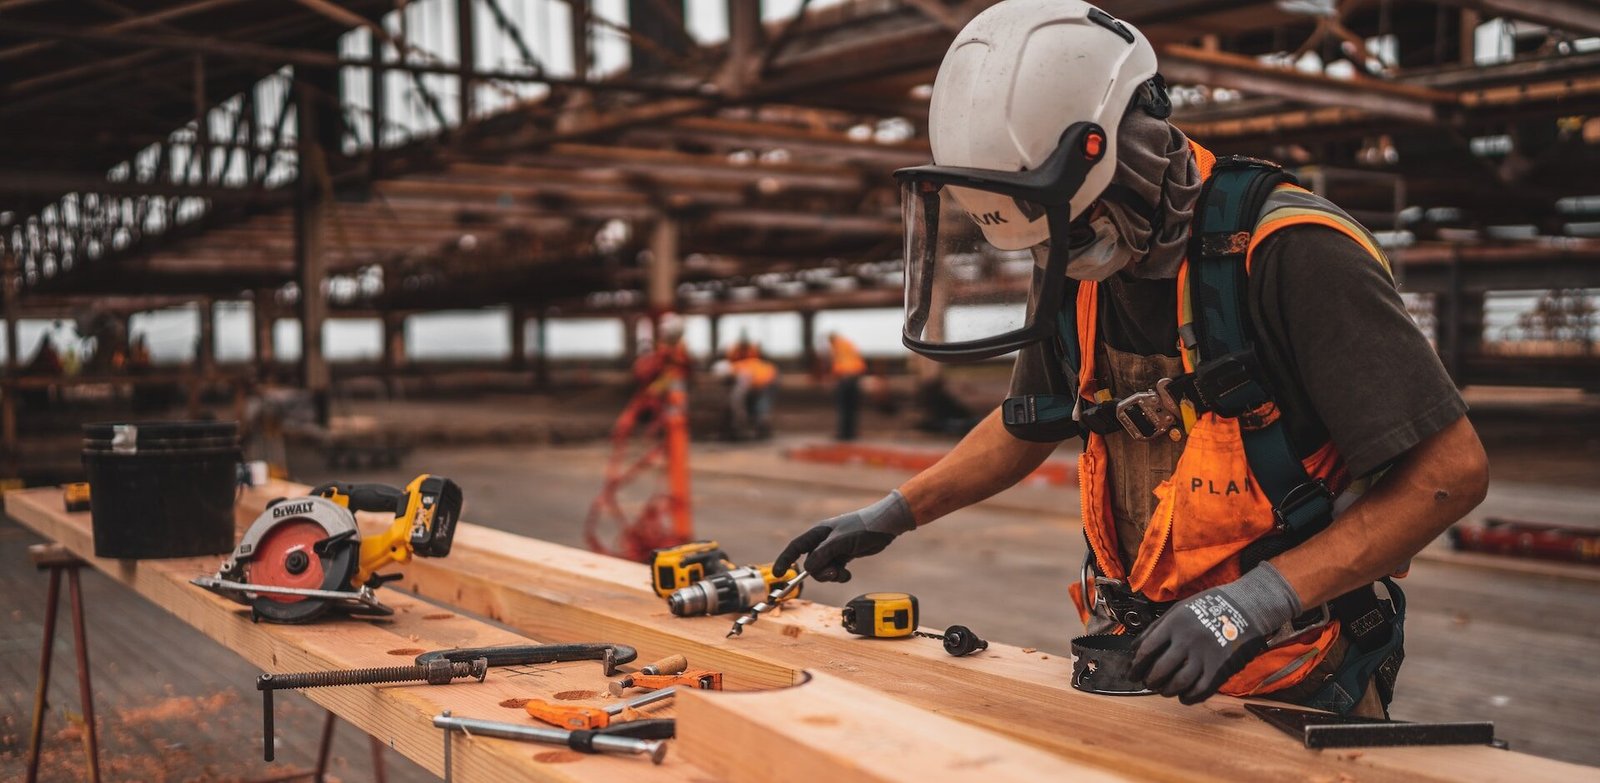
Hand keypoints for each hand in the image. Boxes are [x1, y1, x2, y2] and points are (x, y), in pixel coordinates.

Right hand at [772, 491, 915, 581]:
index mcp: (819, 533)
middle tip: (833, 573)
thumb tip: (807, 568)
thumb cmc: (863, 527)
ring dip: (831, 575)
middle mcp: (824, 541)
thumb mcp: (841, 541)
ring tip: (843, 573)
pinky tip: (848, 574)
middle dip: (819, 572)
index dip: (785, 560)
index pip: (796, 547)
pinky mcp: (844, 555)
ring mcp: (834, 549)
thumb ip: (823, 554)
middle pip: (810, 563)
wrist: (886, 525)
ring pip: (822, 569)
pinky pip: (834, 570)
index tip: (778, 574)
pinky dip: (839, 575)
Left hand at [1129, 562, 1300, 703]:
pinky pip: (1200, 690)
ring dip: (1167, 690)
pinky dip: (1188, 697)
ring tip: (1164, 689)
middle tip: (1149, 683)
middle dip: (1150, 681)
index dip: (1136, 666)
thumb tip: (1135, 649)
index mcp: (1174, 624)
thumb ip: (1157, 628)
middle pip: (1160, 670)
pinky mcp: (1220, 669)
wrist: (1245, 608)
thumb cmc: (1208, 607)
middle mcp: (1187, 640)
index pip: (1146, 650)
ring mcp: (1204, 656)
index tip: (1133, 673)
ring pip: (1178, 683)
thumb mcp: (1179, 609)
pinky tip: (1183, 696)